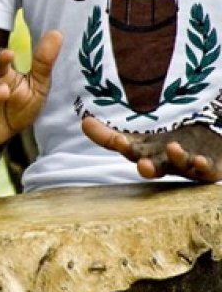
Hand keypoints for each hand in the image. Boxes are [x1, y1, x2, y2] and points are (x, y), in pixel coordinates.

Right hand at [82, 117, 221, 180]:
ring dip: (176, 158)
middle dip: (147, 167)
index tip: (119, 140)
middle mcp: (163, 162)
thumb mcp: (139, 138)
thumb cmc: (167, 145)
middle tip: (142, 165)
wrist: (203, 150)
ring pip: (180, 165)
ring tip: (173, 148)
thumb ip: (109, 135)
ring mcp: (186, 166)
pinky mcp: (209, 168)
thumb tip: (83, 121)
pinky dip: (203, 166)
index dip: (123, 146)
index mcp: (144, 153)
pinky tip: (200, 160)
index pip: (129, 150)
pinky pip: (206, 170)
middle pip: (153, 166)